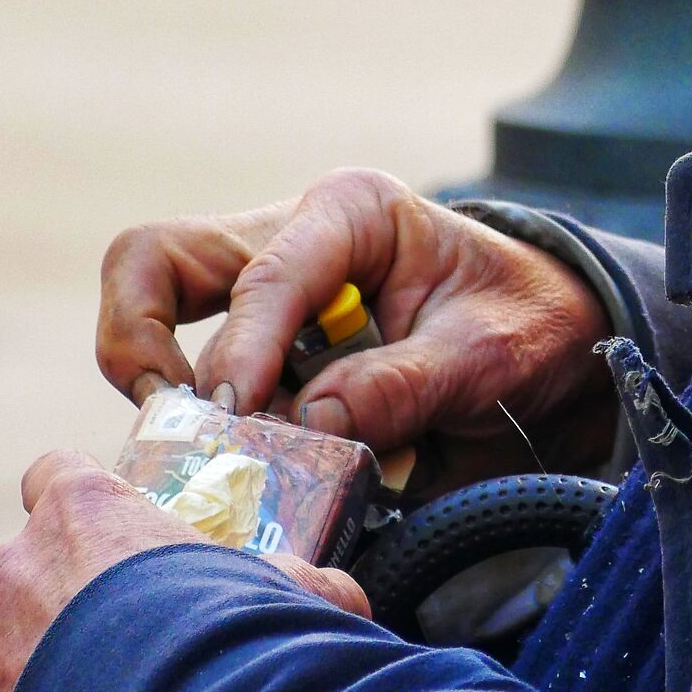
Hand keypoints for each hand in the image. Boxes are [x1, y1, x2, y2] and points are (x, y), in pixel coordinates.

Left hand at [0, 450, 367, 691]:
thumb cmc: (230, 641)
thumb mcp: (284, 591)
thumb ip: (296, 581)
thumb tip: (344, 596)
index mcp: (80, 510)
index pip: (53, 472)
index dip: (83, 503)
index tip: (114, 538)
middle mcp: (14, 567)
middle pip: (23, 566)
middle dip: (60, 597)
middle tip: (123, 636)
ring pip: (4, 647)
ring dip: (43, 668)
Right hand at [97, 170, 615, 485]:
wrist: (552, 351)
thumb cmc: (528, 327)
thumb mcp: (492, 351)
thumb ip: (405, 382)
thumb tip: (309, 421)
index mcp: (351, 212)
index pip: (264, 275)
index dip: (239, 350)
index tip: (234, 418)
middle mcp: (288, 238)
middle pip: (154, 258)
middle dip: (139, 339)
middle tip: (177, 424)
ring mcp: (261, 296)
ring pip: (149, 309)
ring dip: (165, 396)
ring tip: (218, 463)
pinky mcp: (255, 354)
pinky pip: (189, 382)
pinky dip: (199, 434)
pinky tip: (246, 479)